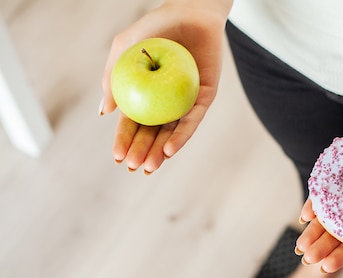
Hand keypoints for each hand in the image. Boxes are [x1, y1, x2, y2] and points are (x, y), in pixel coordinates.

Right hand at [100, 2, 228, 173]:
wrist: (188, 12)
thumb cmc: (154, 28)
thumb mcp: (125, 50)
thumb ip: (112, 78)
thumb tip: (105, 113)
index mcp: (145, 94)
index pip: (132, 123)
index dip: (124, 141)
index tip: (117, 157)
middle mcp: (166, 102)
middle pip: (152, 133)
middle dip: (141, 152)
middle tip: (132, 167)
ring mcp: (186, 101)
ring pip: (172, 132)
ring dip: (160, 152)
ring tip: (148, 167)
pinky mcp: (205, 97)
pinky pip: (193, 120)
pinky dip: (182, 135)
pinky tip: (170, 149)